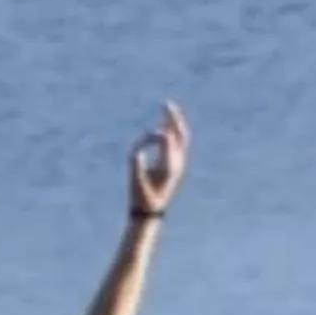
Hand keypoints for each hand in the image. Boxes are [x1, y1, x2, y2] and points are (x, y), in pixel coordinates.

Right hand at [128, 101, 188, 219]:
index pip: (166, 140)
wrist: (152, 210)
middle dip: (173, 119)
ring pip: (179, 137)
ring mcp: (177, 162)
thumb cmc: (142, 197)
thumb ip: (136, 165)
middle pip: (179, 134)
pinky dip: (171, 131)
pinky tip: (164, 124)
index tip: (137, 145)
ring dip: (173, 122)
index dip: (151, 137)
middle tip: (166, 104)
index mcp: (169, 166)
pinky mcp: (174, 163)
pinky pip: (176, 142)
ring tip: (167, 109)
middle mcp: (177, 161)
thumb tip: (136, 151)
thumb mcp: (136, 183)